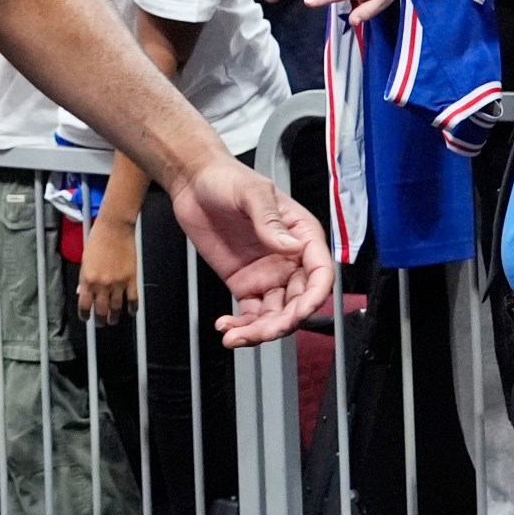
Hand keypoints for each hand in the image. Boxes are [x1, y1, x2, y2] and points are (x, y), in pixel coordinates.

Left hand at [76, 215, 135, 323]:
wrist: (115, 228)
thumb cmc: (98, 239)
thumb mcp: (85, 259)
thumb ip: (83, 278)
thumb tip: (81, 291)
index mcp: (87, 279)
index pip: (84, 304)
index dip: (85, 314)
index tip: (86, 318)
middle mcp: (102, 284)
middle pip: (101, 310)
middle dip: (100, 320)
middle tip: (101, 323)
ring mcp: (118, 283)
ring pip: (116, 308)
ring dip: (114, 316)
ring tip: (113, 320)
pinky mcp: (131, 279)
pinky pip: (133, 299)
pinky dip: (132, 308)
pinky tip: (131, 312)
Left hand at [169, 159, 332, 346]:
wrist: (194, 183)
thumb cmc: (228, 178)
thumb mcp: (251, 193)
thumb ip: (270, 220)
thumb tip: (291, 246)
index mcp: (301, 235)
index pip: (320, 273)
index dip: (315, 297)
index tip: (300, 312)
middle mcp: (289, 259)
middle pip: (299, 302)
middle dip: (284, 322)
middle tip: (261, 331)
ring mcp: (268, 274)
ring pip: (276, 314)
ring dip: (260, 331)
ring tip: (236, 336)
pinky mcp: (245, 283)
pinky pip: (252, 313)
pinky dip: (243, 326)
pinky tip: (228, 327)